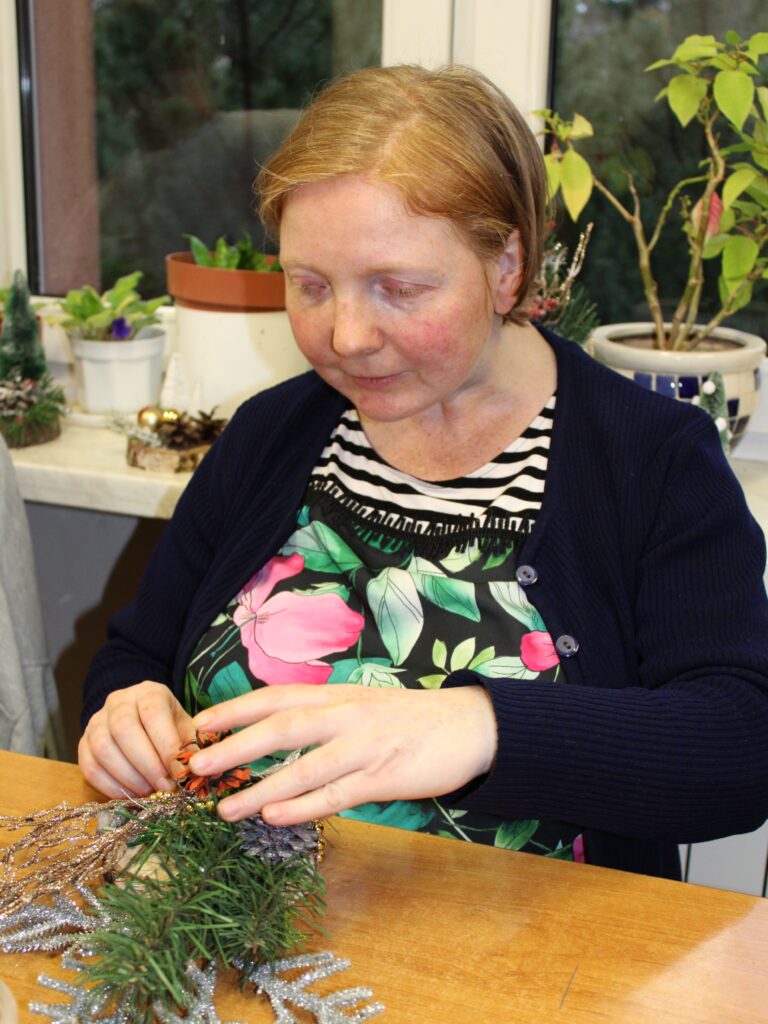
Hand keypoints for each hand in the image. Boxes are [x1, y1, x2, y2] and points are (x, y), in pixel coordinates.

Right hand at [78, 681, 194, 797]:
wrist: (143, 723)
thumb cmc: (170, 728)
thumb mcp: (186, 729)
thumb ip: (192, 746)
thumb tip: (196, 768)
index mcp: (149, 692)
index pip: (153, 712)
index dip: (166, 744)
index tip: (181, 773)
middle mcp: (118, 701)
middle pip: (124, 729)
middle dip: (148, 765)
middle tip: (165, 787)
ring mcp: (96, 721)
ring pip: (103, 749)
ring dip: (129, 777)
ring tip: (150, 792)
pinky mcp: (83, 744)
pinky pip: (90, 767)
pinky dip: (111, 787)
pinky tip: (132, 795)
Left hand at [188, 684, 496, 824]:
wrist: (469, 725)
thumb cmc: (408, 718)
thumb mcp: (361, 703)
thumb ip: (323, 714)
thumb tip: (273, 730)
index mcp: (338, 695)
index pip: (277, 697)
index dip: (236, 710)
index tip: (200, 726)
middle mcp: (347, 715)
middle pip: (283, 726)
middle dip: (236, 746)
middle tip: (197, 767)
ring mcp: (366, 746)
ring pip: (305, 766)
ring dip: (261, 788)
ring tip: (225, 808)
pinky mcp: (385, 777)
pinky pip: (336, 795)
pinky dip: (303, 806)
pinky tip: (275, 816)